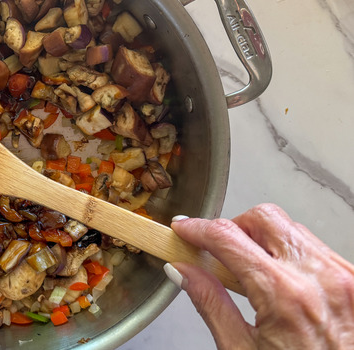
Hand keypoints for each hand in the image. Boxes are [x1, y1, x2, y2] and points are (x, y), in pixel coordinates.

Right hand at [166, 203, 353, 348]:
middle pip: (263, 218)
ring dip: (265, 240)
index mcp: (283, 294)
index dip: (198, 228)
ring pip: (292, 228)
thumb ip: (210, 304)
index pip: (228, 237)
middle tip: (220, 251)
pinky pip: (317, 248)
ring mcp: (343, 276)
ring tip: (254, 272)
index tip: (185, 229)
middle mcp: (318, 277)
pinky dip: (293, 255)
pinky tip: (283, 280)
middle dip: (235, 227)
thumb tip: (184, 272)